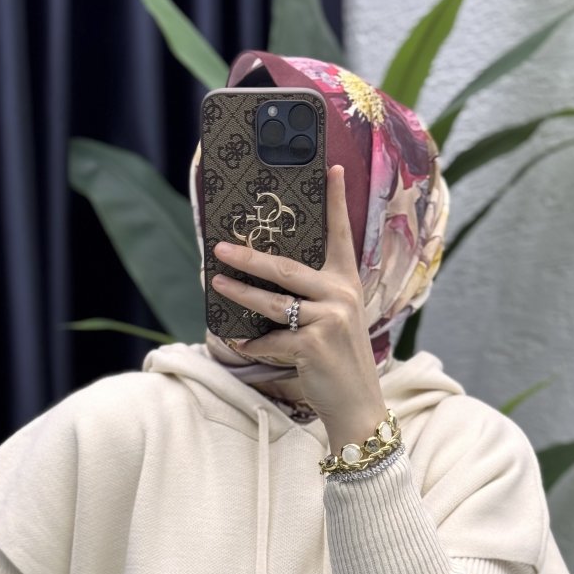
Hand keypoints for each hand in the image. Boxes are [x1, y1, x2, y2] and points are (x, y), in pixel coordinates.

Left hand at [211, 163, 388, 447]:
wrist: (358, 404)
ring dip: (239, 294)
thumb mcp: (335, 322)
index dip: (336, 202)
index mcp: (346, 284)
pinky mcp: (313, 345)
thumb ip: (313, 299)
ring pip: (272, 303)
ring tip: (216, 284)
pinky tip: (242, 344)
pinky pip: (271, 340)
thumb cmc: (339, 361)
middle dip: (250, 257)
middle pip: (286, 268)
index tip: (333, 169)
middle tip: (221, 247)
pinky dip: (254, 345)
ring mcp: (329, 320)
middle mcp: (340, 296)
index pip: (341, 236)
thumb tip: (266, 282)